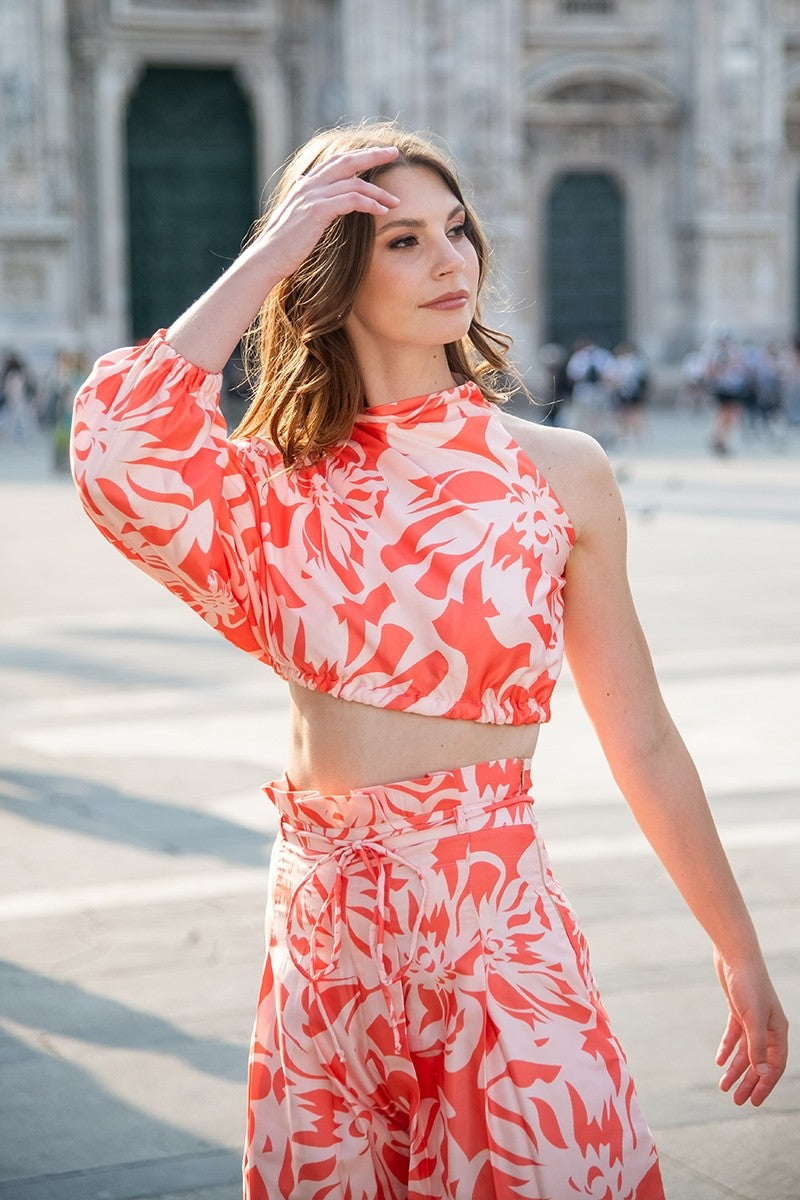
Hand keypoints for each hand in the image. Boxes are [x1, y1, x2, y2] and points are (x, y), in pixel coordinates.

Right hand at [249, 146, 400, 282]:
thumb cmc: (283, 245)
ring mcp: (313, 195)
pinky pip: (352, 200)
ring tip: (395, 201)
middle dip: (373, 155)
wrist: (266, 258)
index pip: (335, 161)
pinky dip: (370, 203)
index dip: (357, 155)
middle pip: (347, 161)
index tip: (377, 153)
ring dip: (379, 191)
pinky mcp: (317, 210)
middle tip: (394, 152)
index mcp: (305, 184)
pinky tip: (382, 211)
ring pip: (354, 183)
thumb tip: (308, 190)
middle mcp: (309, 184)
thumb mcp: (295, 217)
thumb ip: (305, 202)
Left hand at [714, 948, 787, 1105]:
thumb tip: (762, 1073)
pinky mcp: (738, 1009)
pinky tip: (719, 1060)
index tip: (753, 1101)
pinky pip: (734, 1035)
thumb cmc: (748, 984)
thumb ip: (757, 1046)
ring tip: (723, 1085)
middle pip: (759, 1061)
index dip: (764, 1084)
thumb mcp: (752, 1018)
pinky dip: (727, 1048)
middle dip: (748, 1081)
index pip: (774, 1065)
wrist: (735, 955)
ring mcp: (753, 1018)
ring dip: (735, 1068)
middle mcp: (767, 1026)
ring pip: (745, 1050)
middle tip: (736, 1100)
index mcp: (778, 1030)